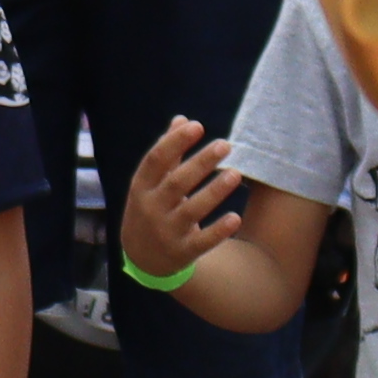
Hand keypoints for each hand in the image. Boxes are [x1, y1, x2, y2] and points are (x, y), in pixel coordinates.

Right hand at [119, 116, 245, 279]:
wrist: (142, 258)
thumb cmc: (151, 209)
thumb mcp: (150, 183)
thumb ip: (168, 153)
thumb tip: (182, 120)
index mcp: (141, 187)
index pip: (156, 161)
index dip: (175, 142)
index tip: (197, 126)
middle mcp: (151, 208)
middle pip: (176, 182)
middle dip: (200, 163)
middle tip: (225, 145)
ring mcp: (166, 231)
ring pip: (192, 210)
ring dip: (214, 192)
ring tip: (236, 174)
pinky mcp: (182, 252)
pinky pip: (202, 241)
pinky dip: (218, 230)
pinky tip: (236, 217)